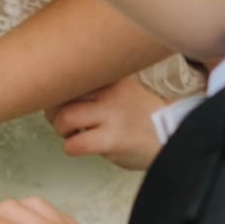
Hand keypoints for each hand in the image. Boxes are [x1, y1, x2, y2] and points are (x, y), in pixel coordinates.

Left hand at [46, 76, 167, 170]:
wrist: (170, 136)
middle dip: (55, 113)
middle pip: (62, 96)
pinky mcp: (112, 140)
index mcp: (111, 78)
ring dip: (62, 130)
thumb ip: (95, 87)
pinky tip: (81, 147)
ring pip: (65, 118)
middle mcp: (111, 93)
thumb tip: (56, 92)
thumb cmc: (140, 117)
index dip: (57, 92)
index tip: (58, 102)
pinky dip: (71, 148)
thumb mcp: (121, 90)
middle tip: (64, 122)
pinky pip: (75, 144)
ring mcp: (112, 116)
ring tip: (73, 134)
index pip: (70, 76)